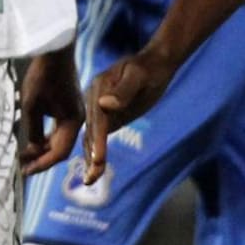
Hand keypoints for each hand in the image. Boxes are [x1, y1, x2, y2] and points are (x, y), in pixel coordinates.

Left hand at [19, 48, 82, 175]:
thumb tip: (31, 149)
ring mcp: (73, 114)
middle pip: (60, 149)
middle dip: (41, 159)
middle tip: (23, 167)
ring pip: (59, 140)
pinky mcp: (68, 108)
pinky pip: (58, 130)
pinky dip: (45, 137)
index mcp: (73, 121)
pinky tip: (32, 141)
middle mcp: (77, 121)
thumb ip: (32, 130)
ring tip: (25, 156)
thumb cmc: (42, 76)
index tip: (25, 171)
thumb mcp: (32, 105)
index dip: (41, 164)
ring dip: (42, 149)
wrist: (55, 50)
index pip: (59, 153)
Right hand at [83, 50, 170, 183]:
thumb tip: (105, 104)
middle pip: (91, 131)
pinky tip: (94, 171)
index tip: (98, 159)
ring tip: (90, 180)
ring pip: (91, 138)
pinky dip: (95, 154)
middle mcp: (94, 100)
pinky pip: (98, 138)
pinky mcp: (107, 118)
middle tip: (91, 177)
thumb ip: (123, 90)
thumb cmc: (149, 69)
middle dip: (92, 155)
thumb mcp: (138, 76)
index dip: (98, 140)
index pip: (98, 119)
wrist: (154, 64)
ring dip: (90, 159)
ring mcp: (98, 110)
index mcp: (98, 89)